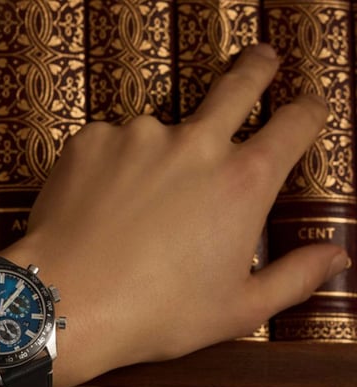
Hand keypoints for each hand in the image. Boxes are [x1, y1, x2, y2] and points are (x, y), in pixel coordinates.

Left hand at [0, 43, 348, 386]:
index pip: (294, 125)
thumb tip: (338, 255)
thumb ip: (295, 277)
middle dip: (255, 70)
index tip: (306, 107)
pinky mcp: (91, 141)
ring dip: (160, 152)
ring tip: (138, 207)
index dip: (306, 112)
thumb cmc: (157, 314)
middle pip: (237, 86)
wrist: (67, 304)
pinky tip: (100, 206)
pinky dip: (112, 167)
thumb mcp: (238, 308)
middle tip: (261, 60)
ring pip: (161, 130)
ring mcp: (138, 136)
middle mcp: (194, 144)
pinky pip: (111, 144)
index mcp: (242, 181)